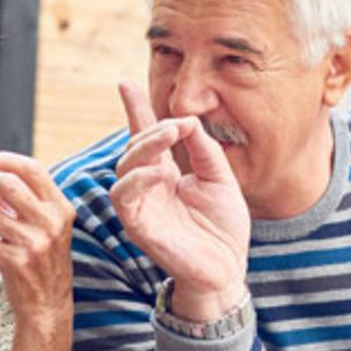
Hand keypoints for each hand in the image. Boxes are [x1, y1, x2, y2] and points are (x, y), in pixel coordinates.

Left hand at [0, 152, 74, 328]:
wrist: (47, 306)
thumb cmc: (41, 260)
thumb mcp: (44, 226)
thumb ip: (20, 198)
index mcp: (61, 208)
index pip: (33, 168)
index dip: (4, 159)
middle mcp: (52, 223)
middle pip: (7, 183)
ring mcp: (35, 244)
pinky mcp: (17, 263)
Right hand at [109, 82, 249, 320]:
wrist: (227, 267)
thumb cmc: (223, 227)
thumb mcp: (221, 178)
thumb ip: (204, 150)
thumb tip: (188, 121)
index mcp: (166, 173)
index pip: (146, 136)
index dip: (135, 110)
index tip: (125, 83)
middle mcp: (148, 186)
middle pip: (133, 149)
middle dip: (149, 129)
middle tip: (176, 122)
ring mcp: (141, 206)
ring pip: (123, 170)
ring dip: (142, 149)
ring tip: (168, 135)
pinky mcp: (138, 226)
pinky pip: (125, 198)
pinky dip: (138, 180)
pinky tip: (160, 172)